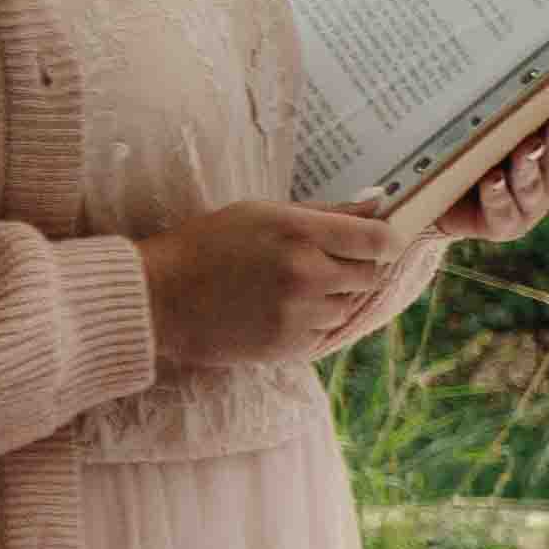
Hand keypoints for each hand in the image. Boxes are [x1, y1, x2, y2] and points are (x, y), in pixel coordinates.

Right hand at [137, 198, 401, 370]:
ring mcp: (299, 314)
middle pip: (371, 275)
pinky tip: (284, 308)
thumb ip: (327, 211)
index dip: (387, 240)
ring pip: (350, 306)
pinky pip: (327, 332)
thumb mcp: (264, 212)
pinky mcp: (290, 346)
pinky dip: (316, 321)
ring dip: (336, 296)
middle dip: (359, 267)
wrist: (160, 297)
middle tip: (327, 261)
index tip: (382, 241)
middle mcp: (307, 274)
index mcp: (300, 234)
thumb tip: (379, 202)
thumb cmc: (209, 244)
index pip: (378, 240)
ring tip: (295, 286)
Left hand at [430, 85, 548, 248]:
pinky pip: (501, 208)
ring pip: (532, 182)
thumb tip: (523, 64)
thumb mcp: (498, 130)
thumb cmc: (477, 157)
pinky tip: (492, 178)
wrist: (447, 204)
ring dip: (530, 163)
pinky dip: (497, 193)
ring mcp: (531, 205)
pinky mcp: (505, 225)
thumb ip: (516, 110)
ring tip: (529, 146)